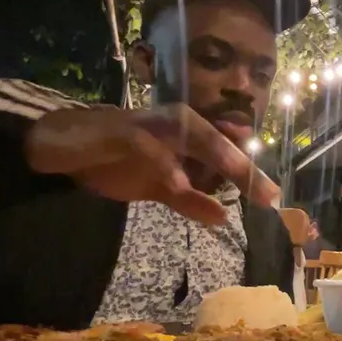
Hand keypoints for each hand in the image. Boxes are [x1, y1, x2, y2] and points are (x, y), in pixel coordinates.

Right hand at [25, 105, 279, 225]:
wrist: (67, 144)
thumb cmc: (119, 159)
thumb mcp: (160, 188)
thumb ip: (191, 200)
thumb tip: (223, 219)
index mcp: (189, 132)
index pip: (228, 151)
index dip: (251, 173)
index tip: (274, 199)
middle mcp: (178, 122)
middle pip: (221, 144)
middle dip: (246, 169)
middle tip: (269, 196)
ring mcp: (153, 124)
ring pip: (195, 137)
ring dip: (220, 158)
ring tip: (243, 181)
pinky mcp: (125, 131)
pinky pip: (150, 148)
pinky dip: (166, 164)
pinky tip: (179, 184)